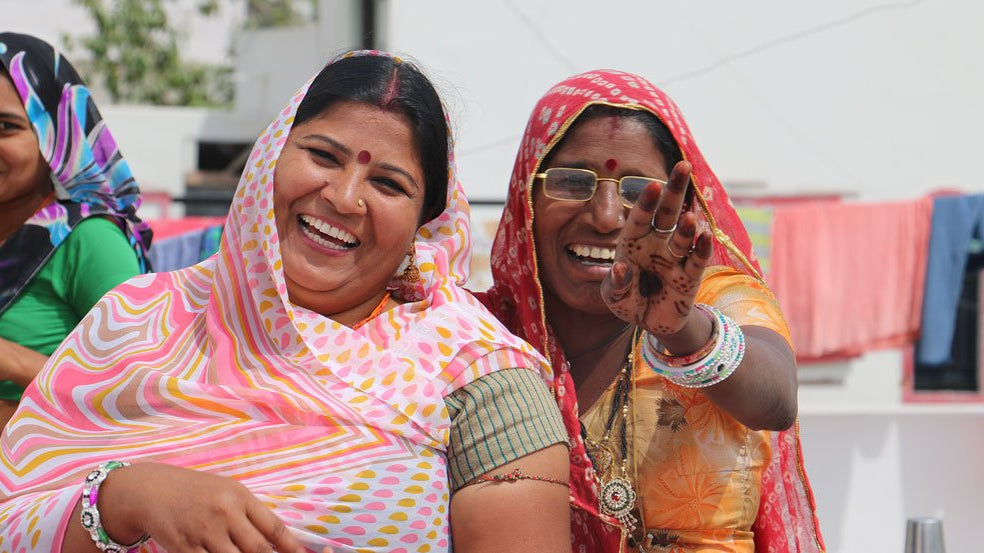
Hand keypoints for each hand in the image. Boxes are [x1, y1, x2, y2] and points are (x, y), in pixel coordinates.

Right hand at [100, 462, 304, 552]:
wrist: (151, 490)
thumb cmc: (196, 491)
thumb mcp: (227, 491)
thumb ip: (250, 514)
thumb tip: (277, 539)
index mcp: (240, 497)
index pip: (273, 527)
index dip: (291, 547)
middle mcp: (225, 513)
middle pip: (258, 549)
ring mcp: (204, 532)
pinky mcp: (184, 548)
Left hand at [601, 160, 712, 337]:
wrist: (651, 323)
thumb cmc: (628, 301)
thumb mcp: (614, 297)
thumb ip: (616, 285)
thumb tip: (621, 268)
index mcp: (634, 242)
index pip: (640, 217)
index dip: (646, 202)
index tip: (654, 185)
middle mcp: (656, 244)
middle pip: (667, 213)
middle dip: (674, 190)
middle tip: (684, 166)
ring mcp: (674, 258)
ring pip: (682, 236)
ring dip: (686, 227)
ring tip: (689, 218)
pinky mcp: (690, 276)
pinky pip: (697, 260)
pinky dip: (702, 249)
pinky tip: (706, 236)